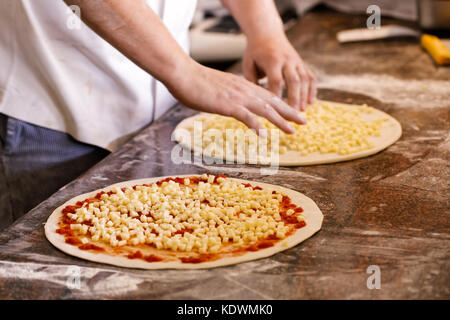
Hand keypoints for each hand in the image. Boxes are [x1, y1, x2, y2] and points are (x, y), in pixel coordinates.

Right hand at [166, 60, 306, 135]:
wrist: (183, 73)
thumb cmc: (196, 82)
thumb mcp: (218, 88)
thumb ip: (229, 96)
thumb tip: (232, 104)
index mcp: (243, 86)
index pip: (268, 96)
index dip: (283, 105)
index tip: (293, 112)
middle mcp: (244, 90)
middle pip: (272, 102)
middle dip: (290, 112)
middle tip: (304, 121)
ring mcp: (237, 97)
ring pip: (265, 109)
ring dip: (280, 120)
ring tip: (292, 130)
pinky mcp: (227, 105)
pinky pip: (246, 116)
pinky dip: (256, 125)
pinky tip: (264, 135)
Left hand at [243, 35, 316, 110]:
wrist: (267, 33)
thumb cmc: (255, 51)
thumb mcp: (248, 63)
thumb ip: (251, 80)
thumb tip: (254, 100)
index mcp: (272, 60)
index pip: (276, 80)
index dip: (277, 95)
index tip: (275, 110)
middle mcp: (287, 60)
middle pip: (293, 80)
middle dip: (294, 98)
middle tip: (293, 114)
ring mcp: (296, 61)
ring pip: (304, 79)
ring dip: (304, 96)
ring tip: (301, 111)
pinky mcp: (301, 63)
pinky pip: (310, 77)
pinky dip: (312, 89)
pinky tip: (310, 102)